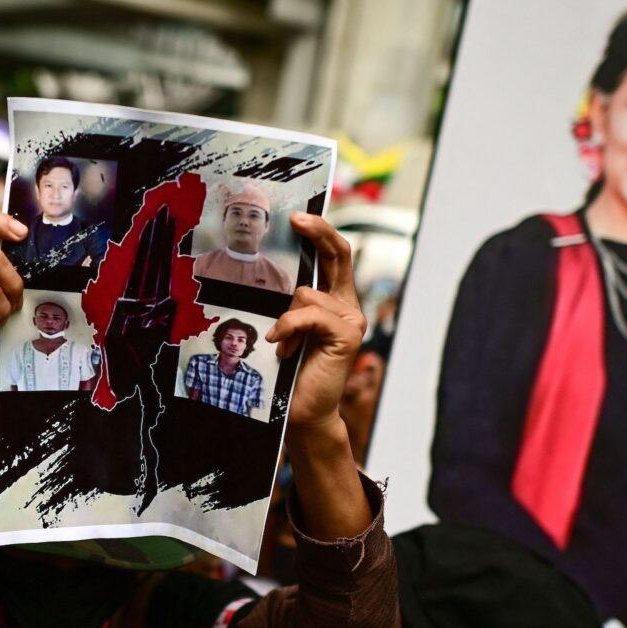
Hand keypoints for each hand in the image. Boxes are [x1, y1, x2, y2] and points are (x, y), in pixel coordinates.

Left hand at [266, 213, 364, 428]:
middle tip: (297, 219)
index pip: (335, 257)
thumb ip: (292, 304)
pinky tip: (282, 347)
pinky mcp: (348, 335)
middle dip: (318, 232)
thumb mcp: (290, 328)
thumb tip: (275, 273)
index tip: (299, 217)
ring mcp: (351, 320)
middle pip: (339, 255)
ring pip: (307, 293)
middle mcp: (348, 307)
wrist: (303, 410)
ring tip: (282, 346)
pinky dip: (289, 328)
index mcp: (335, 302)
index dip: (321, 233)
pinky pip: (309, 314)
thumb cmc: (292, 371)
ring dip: (286, 319)